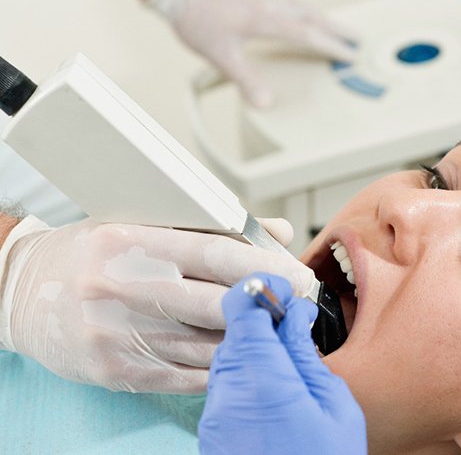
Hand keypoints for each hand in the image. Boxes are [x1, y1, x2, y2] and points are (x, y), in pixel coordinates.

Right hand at [0, 216, 315, 392]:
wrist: (25, 292)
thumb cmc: (92, 250)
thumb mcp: (143, 220)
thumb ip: (212, 225)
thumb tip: (275, 232)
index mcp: (128, 240)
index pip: (212, 253)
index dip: (262, 266)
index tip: (296, 274)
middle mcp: (118, 287)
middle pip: (213, 303)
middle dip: (266, 305)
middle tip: (300, 303)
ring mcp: (114, 335)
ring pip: (202, 345)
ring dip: (249, 339)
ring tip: (280, 328)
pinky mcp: (113, 371)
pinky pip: (183, 374)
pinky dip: (219, 365)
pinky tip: (243, 354)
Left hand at [147, 0, 355, 107]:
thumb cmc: (196, 19)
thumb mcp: (221, 55)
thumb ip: (246, 79)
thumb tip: (265, 102)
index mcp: (266, 20)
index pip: (307, 35)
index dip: (331, 46)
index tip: (349, 54)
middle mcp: (268, 6)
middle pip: (312, 16)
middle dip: (336, 28)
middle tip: (357, 36)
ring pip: (301, 7)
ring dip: (322, 17)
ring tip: (334, 25)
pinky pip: (288, 2)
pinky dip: (303, 10)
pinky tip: (297, 15)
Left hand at [198, 273, 366, 454]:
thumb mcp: (334, 406)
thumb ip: (306, 353)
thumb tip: (294, 315)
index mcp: (262, 377)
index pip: (242, 307)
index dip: (261, 290)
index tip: (282, 291)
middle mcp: (228, 391)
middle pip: (234, 329)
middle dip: (263, 321)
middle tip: (293, 328)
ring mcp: (215, 413)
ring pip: (228, 355)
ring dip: (254, 348)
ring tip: (288, 364)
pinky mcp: (211, 431)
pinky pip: (224, 383)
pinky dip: (245, 374)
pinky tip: (273, 389)